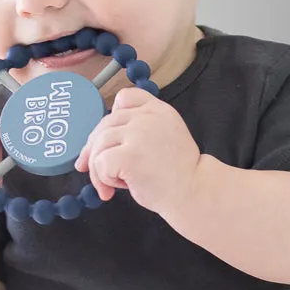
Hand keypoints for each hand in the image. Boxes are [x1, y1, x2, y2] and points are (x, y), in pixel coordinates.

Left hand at [75, 88, 200, 214]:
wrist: (193, 192)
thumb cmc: (176, 174)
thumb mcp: (164, 137)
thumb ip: (139, 128)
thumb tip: (95, 141)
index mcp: (158, 110)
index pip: (125, 98)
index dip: (112, 117)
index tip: (112, 138)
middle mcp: (148, 117)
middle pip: (104, 124)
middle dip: (95, 149)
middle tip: (100, 172)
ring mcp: (138, 134)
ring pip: (99, 144)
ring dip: (99, 169)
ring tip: (112, 185)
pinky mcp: (129, 155)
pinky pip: (100, 162)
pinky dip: (103, 178)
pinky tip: (118, 187)